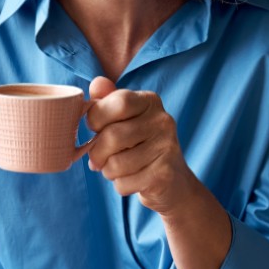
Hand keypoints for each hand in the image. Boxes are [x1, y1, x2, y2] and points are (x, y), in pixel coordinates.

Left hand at [85, 76, 199, 214]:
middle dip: (97, 153)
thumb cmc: (139, 145)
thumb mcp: (124, 119)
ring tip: (116, 168)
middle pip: (112, 136)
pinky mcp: (164, 175)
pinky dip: (120, 185)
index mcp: (150, 101)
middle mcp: (163, 121)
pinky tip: (132, 180)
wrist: (172, 182)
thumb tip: (97, 83)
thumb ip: (108, 100)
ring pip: (115, 164)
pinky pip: (124, 183)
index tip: (95, 128)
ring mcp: (167, 147)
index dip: (96, 118)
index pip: (117, 102)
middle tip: (98, 158)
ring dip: (108, 171)